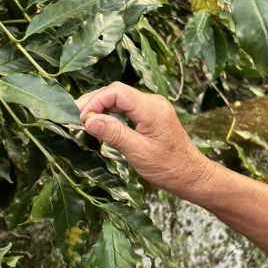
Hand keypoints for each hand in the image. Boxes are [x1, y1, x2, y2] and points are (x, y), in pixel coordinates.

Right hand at [76, 81, 216, 200]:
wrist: (191, 175)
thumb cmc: (169, 167)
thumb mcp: (138, 152)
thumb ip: (114, 134)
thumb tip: (89, 120)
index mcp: (151, 108)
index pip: (117, 92)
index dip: (95, 101)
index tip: (81, 118)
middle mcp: (153, 102)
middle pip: (116, 92)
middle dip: (94, 102)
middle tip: (75, 118)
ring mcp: (153, 107)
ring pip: (120, 98)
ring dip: (101, 107)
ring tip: (84, 121)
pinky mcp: (151, 115)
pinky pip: (126, 107)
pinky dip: (111, 112)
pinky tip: (101, 123)